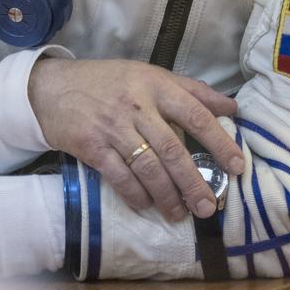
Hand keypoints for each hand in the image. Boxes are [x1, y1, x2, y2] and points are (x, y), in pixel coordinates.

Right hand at [27, 58, 243, 221]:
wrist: (53, 88)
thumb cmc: (108, 82)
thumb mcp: (149, 75)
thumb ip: (191, 90)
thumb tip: (231, 106)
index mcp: (156, 85)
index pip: (196, 114)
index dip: (219, 142)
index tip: (237, 167)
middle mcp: (137, 105)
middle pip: (173, 149)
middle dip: (193, 181)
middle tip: (208, 206)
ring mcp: (113, 126)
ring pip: (148, 167)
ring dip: (167, 195)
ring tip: (180, 214)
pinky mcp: (91, 146)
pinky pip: (119, 176)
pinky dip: (136, 194)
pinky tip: (147, 205)